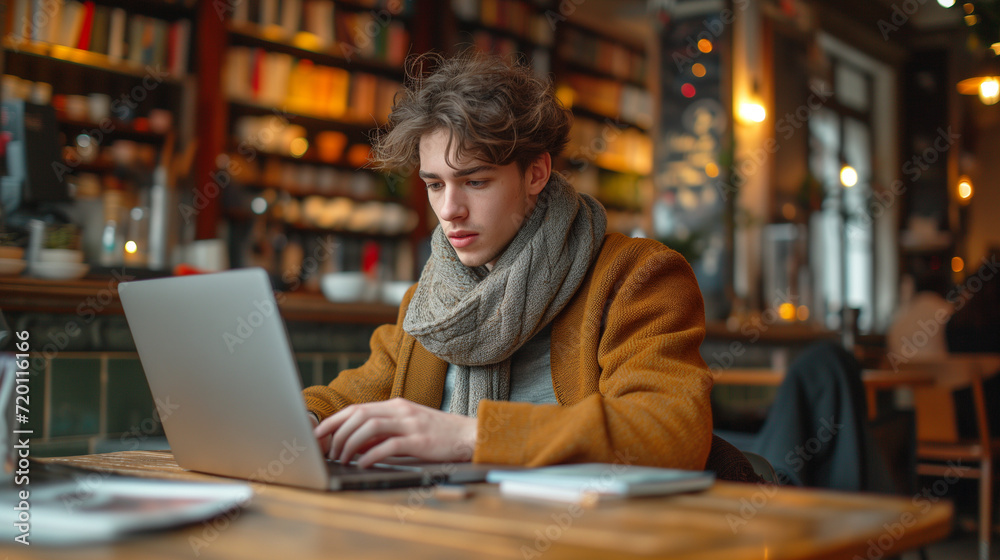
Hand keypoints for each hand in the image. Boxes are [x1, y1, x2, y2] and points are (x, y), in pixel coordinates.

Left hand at [313, 398, 477, 468]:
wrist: (469, 435)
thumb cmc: (438, 434)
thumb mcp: (407, 427)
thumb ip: (383, 432)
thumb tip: (355, 444)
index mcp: (396, 405)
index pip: (357, 408)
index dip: (334, 421)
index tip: (319, 434)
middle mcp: (400, 410)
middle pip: (359, 415)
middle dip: (337, 433)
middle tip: (326, 450)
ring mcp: (410, 424)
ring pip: (370, 428)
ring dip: (350, 444)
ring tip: (342, 459)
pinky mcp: (419, 441)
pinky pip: (388, 446)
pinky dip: (371, 455)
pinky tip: (363, 464)